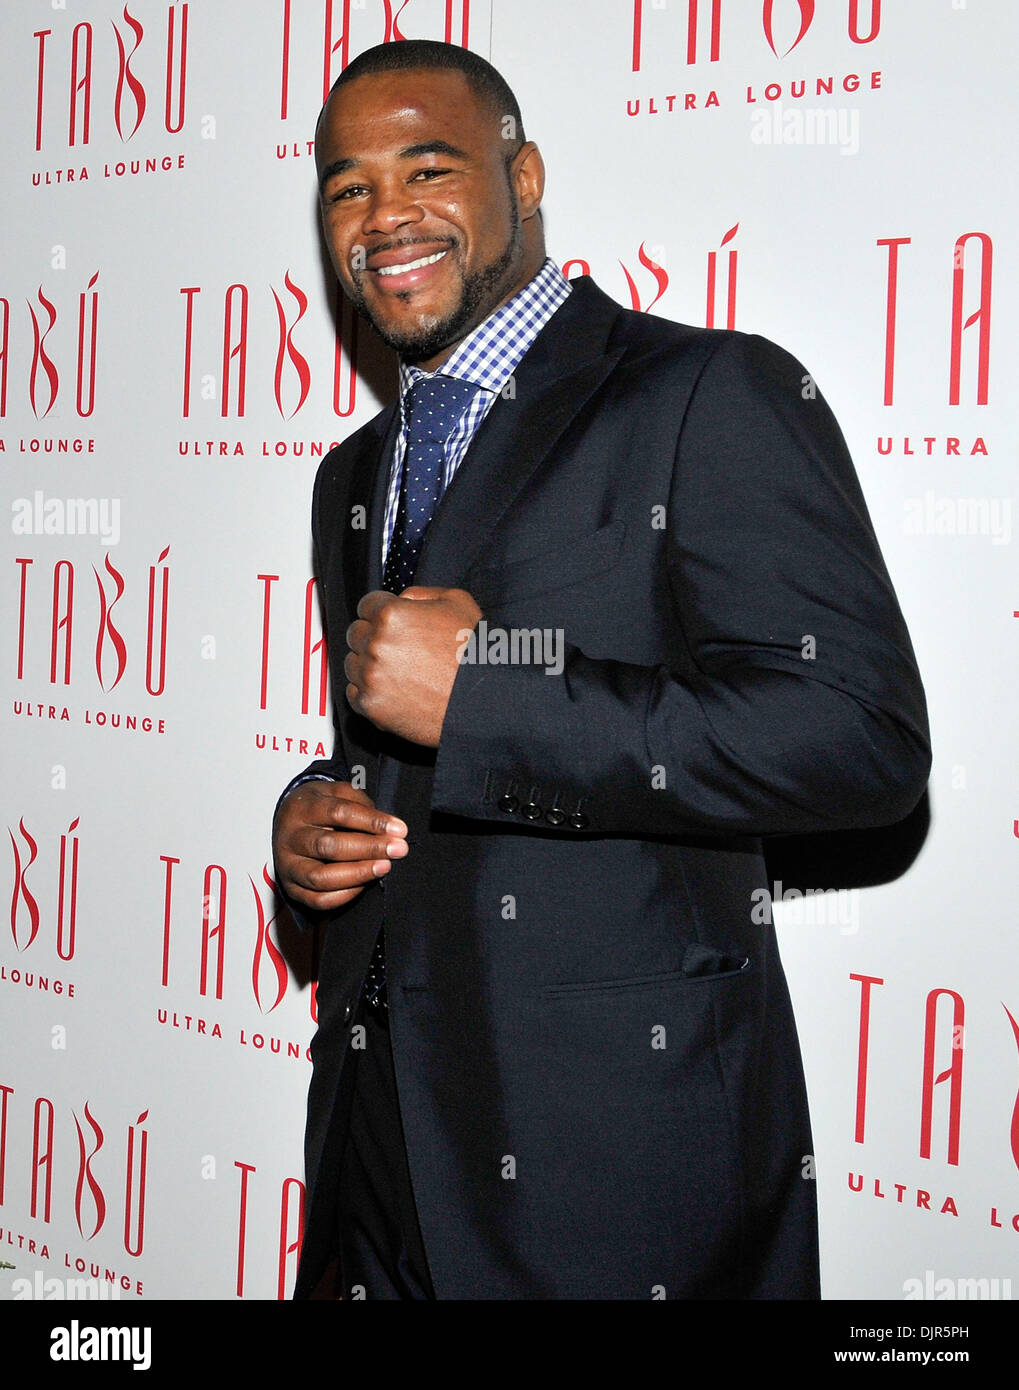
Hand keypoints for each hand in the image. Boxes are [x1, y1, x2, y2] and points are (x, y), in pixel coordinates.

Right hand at [273, 780, 407, 911]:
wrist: (288, 824)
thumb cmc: (320, 807)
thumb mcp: (336, 792)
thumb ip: (361, 804)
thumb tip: (389, 829)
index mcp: (302, 807)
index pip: (339, 812)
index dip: (372, 822)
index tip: (400, 830)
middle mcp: (290, 837)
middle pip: (329, 845)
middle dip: (368, 849)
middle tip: (398, 849)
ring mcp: (288, 866)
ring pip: (321, 877)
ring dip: (358, 874)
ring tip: (384, 867)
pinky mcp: (291, 889)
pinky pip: (318, 900)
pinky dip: (345, 896)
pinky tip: (365, 884)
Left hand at [344, 586, 481, 746]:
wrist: (486, 698)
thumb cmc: (475, 653)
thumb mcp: (456, 602)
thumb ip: (420, 594)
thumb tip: (401, 599)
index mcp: (391, 615)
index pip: (365, 605)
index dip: (379, 612)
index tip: (387, 622)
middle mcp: (376, 644)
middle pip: (356, 634)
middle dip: (372, 637)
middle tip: (397, 648)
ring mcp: (372, 677)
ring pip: (352, 664)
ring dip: (368, 665)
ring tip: (397, 671)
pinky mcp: (373, 706)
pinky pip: (354, 694)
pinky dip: (368, 692)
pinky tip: (392, 690)